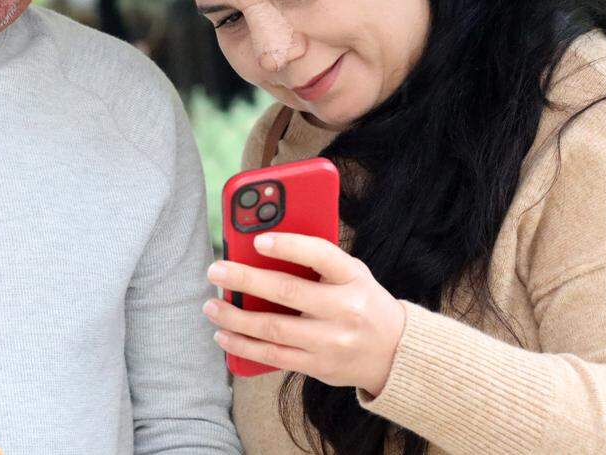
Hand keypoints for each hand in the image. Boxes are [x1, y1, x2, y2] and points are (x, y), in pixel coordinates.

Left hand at [205, 233, 405, 395]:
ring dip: (235, 318)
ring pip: (273, 329)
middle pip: (287, 292)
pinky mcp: (318, 366)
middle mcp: (344, 309)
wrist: (394, 352)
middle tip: (215, 270)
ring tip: (211, 306)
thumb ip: (317, 260)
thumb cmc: (361, 301)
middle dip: (245, 279)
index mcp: (352, 277)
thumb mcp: (351, 273)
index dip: (289, 246)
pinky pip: (273, 357)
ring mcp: (331, 341)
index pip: (321, 254)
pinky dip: (243, 346)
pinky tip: (224, 335)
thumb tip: (262, 248)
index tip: (258, 240)